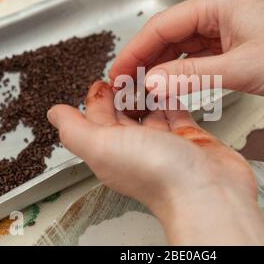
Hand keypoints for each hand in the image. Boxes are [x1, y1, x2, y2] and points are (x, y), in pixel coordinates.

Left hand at [47, 81, 263, 244]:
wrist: (208, 192)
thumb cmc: (159, 175)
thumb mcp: (102, 147)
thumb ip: (75, 130)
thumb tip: (54, 115)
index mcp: (112, 151)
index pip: (98, 119)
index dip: (97, 98)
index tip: (102, 79)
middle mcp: (137, 149)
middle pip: (124, 115)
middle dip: (122, 92)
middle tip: (126, 71)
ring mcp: (165, 144)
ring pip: (151, 112)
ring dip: (148, 93)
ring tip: (148, 73)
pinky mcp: (190, 139)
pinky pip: (178, 113)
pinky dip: (173, 98)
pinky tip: (171, 86)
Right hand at [110, 0, 263, 117]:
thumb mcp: (238, 69)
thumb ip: (190, 76)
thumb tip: (150, 83)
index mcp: (213, 4)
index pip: (160, 26)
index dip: (134, 52)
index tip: (116, 74)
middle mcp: (214, 11)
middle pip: (167, 36)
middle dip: (145, 61)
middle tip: (125, 87)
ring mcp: (222, 27)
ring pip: (180, 47)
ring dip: (163, 68)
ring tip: (142, 90)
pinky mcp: (230, 42)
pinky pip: (197, 56)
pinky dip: (183, 71)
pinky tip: (170, 86)